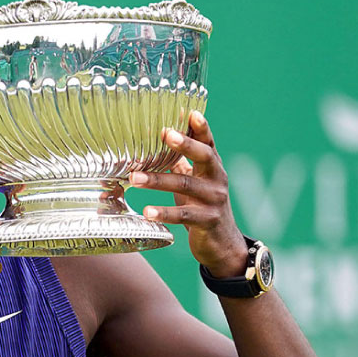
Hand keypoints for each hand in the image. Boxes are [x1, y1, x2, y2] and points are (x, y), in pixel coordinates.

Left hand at [129, 111, 248, 277]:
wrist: (223, 244)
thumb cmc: (202, 206)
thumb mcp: (194, 182)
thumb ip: (180, 163)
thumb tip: (155, 142)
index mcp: (212, 167)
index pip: (208, 142)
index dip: (201, 127)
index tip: (191, 112)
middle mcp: (217, 179)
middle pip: (204, 156)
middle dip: (184, 144)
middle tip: (165, 133)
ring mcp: (214, 200)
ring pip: (185, 185)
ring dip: (157, 180)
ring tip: (134, 177)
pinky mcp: (207, 220)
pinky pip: (183, 214)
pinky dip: (164, 212)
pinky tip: (147, 212)